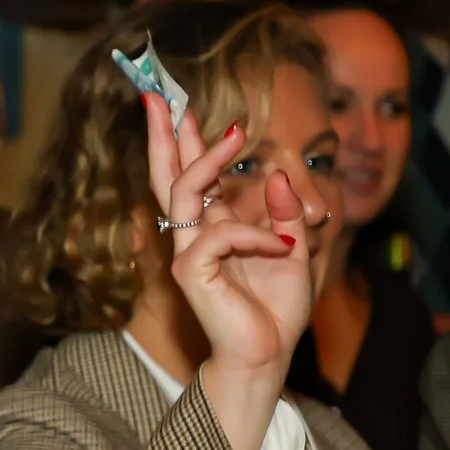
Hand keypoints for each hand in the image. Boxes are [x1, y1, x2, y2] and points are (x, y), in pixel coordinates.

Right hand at [143, 94, 311, 383]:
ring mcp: (188, 252)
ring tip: (235, 134)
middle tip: (156, 94)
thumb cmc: (274, 308)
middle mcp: (192, 235)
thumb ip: (285, 211)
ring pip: (184, 191)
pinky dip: (256, 234)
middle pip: (167, 175)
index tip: (176, 103)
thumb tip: (274, 175)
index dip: (181, 141)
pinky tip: (279, 247)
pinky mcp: (192, 272)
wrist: (267, 355)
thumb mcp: (294, 247)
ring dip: (207, 159)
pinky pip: (221, 234)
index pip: (190, 176)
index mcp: (212, 228)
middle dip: (161, 134)